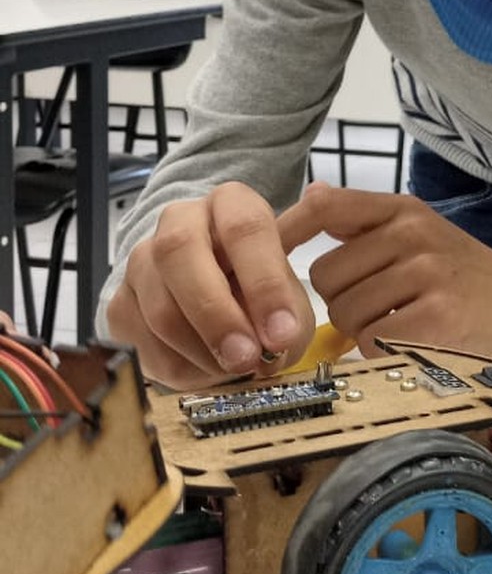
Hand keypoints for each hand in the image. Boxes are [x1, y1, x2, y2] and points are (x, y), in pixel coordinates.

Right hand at [106, 182, 315, 389]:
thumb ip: (289, 317)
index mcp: (230, 205)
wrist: (217, 303)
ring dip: (201, 350)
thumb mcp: (290, 298)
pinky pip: (143, 343)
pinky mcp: (120, 304)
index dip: (265, 283)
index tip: (282, 332)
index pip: (244, 228)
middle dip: (217, 315)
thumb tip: (275, 342)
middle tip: (246, 357)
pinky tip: (207, 369)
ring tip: (234, 369)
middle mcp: (179, 221)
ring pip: (160, 308)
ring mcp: (142, 261)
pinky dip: (180, 368)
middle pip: (180, 252)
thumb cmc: (259, 293)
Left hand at [277, 182, 491, 365]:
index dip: (286, 230)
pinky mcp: (437, 317)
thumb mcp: (420, 232)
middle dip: (338, 302)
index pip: (324, 207)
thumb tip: (307, 197)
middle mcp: (412, 233)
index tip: (265, 258)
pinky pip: (372, 341)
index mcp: (401, 210)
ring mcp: (426, 273)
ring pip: (345, 313)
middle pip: (324, 276)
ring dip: (361, 332)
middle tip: (377, 310)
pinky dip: (382, 352)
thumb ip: (364, 222)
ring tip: (399, 326)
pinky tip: (411, 345)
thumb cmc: (463, 275)